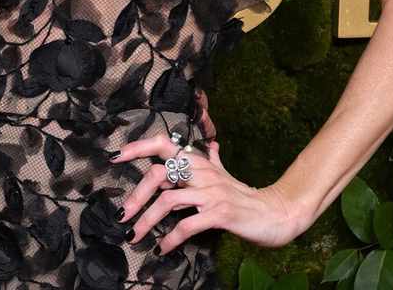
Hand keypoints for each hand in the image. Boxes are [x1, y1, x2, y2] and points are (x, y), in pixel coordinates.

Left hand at [113, 135, 307, 251]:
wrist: (276, 214)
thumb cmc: (246, 197)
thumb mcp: (227, 175)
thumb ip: (214, 161)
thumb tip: (211, 145)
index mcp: (200, 162)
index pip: (164, 145)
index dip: (139, 147)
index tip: (117, 156)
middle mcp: (203, 173)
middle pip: (158, 174)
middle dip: (136, 196)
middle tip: (122, 215)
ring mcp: (211, 192)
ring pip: (168, 201)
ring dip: (147, 221)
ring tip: (136, 236)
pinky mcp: (220, 213)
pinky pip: (188, 225)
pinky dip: (171, 238)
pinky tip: (163, 248)